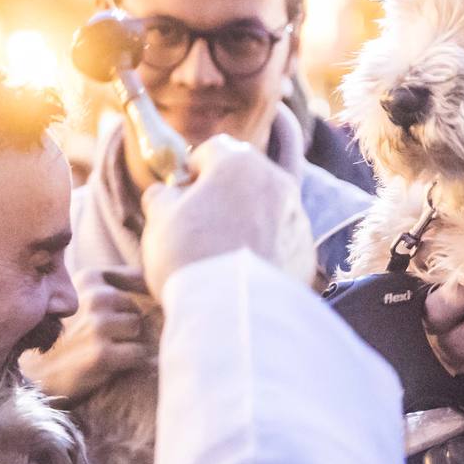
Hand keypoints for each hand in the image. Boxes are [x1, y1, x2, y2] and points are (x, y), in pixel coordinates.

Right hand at [20, 267, 155, 402]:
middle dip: (126, 325)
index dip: (130, 302)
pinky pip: (137, 354)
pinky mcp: (102, 354)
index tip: (114, 316)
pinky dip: (129, 362)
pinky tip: (108, 365)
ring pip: (137, 330)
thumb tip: (149, 274)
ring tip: (104, 350)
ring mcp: (98, 326)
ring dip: (127, 342)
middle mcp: (94, 298)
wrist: (35, 372)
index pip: (138, 280)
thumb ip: (110, 279)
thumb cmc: (64, 332)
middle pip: (136, 309)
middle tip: (103, 339)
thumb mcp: (77, 294)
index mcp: (88, 278)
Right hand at [139, 135, 315, 298]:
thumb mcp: (158, 220)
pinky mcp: (305, 252)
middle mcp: (275, 181)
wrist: (230, 314)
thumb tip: (166, 193)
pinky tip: (242, 272)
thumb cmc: (188, 257)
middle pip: (246, 175)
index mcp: (238, 162)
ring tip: (221, 252)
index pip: (213, 149)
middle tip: (201, 221)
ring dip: (247, 218)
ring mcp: (295, 217)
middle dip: (225, 190)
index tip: (183, 191)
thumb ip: (161, 196)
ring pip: (267, 207)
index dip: (193, 169)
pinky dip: (266, 248)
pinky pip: (281, 240)